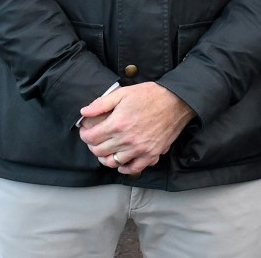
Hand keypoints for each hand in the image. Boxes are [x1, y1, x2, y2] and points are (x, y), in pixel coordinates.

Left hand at [77, 83, 194, 176]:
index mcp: (117, 124)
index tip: (86, 131)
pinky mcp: (151, 154)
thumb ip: (101, 103)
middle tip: (94, 140)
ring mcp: (139, 149)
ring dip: (105, 158)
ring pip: (113, 162)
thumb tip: (84, 112)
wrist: (176, 101)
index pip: (91, 137)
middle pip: (99, 151)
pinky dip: (124, 168)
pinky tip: (121, 162)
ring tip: (105, 150)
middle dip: (92, 146)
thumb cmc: (150, 95)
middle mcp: (126, 140)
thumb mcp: (123, 93)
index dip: (84, 135)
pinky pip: (133, 168)